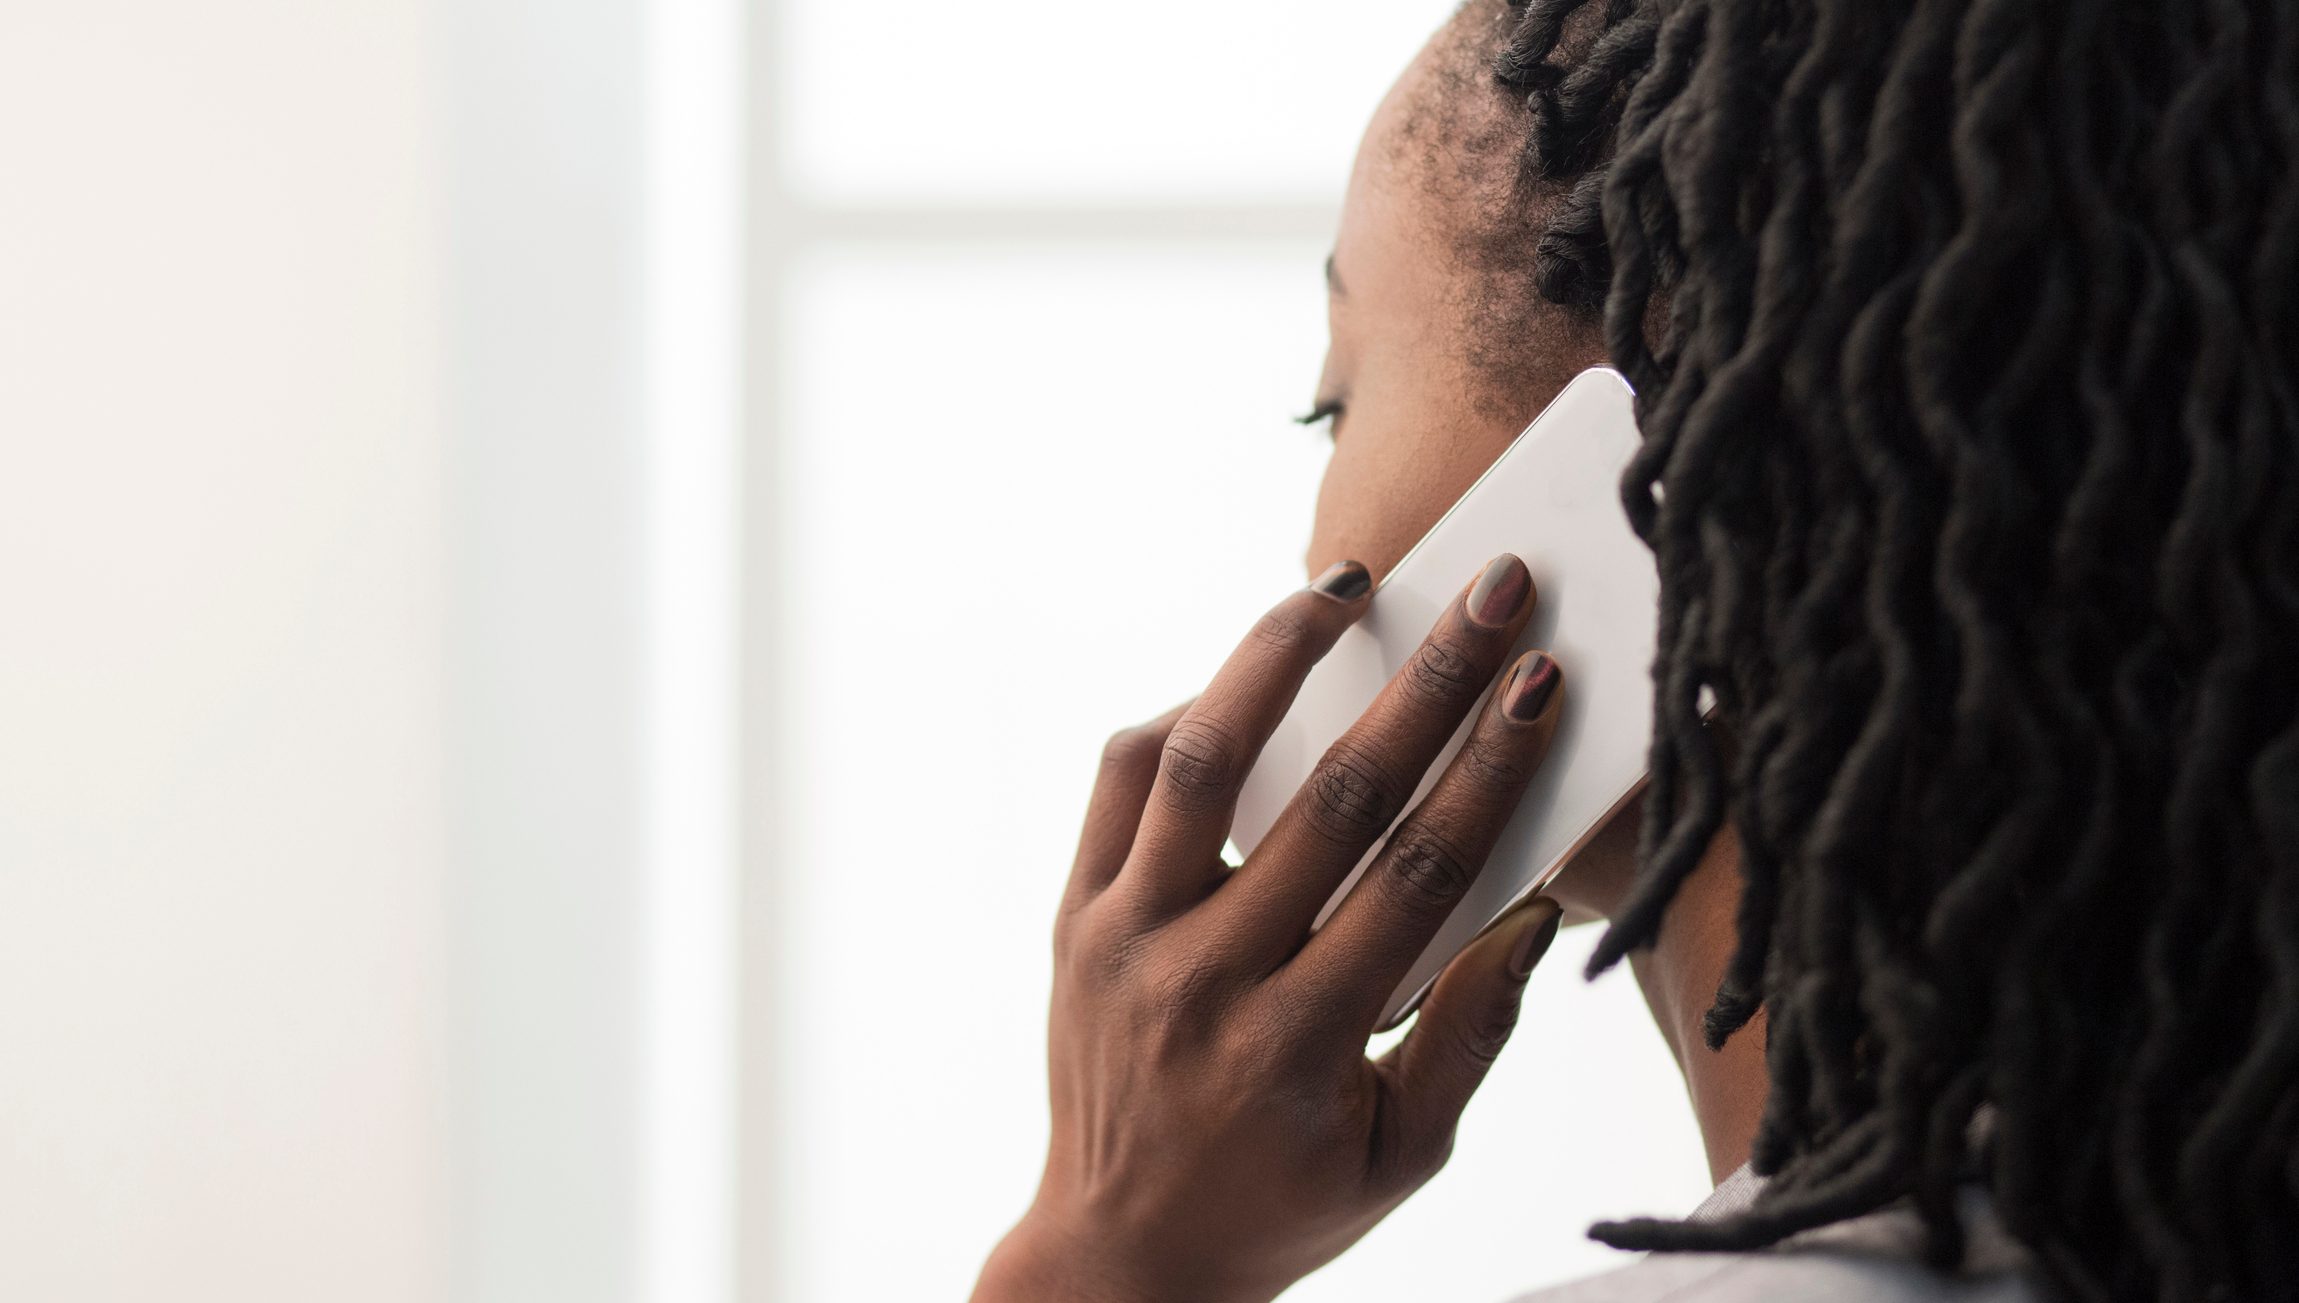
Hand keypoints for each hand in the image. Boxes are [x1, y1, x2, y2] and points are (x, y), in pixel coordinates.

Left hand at [974, 555, 1569, 1302]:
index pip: (1416, 874)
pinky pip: (1121, 784)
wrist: (1118, 1259)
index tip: (1540, 679)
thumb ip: (1470, 1036)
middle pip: (1335, 798)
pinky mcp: (1072, 919)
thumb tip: (1532, 911)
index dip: (1489, 767)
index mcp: (1302, 1044)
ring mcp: (1127, 940)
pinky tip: (1238, 687)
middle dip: (1428, 684)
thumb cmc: (1280, 1204)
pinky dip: (1181, 721)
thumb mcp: (1401, 1158)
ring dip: (1275, 658)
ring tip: (1340, 590)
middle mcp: (1208, 979)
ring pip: (1202, 762)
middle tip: (1490, 594)